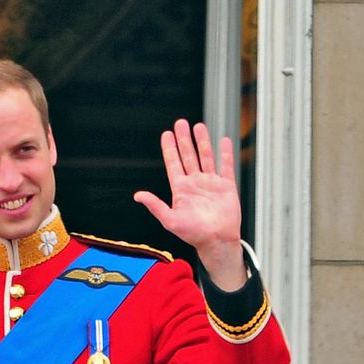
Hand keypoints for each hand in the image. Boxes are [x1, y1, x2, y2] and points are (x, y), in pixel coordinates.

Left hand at [134, 120, 245, 290]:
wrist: (216, 241)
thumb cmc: (193, 234)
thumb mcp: (170, 220)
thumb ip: (155, 205)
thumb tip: (137, 195)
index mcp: (181, 189)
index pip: (173, 164)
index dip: (170, 149)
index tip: (166, 134)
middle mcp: (195, 183)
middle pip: (188, 156)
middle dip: (184, 139)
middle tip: (180, 123)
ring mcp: (211, 183)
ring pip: (206, 157)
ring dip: (202, 141)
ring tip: (198, 126)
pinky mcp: (226, 186)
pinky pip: (226, 166)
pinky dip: (225, 153)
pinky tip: (223, 140)